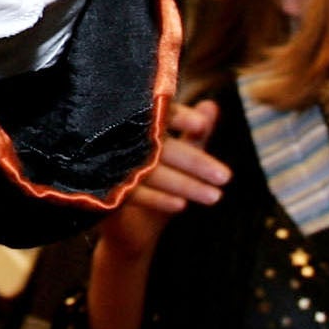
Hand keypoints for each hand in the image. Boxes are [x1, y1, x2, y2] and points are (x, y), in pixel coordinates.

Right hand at [101, 96, 227, 258]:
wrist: (123, 223)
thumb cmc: (151, 177)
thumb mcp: (174, 153)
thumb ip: (192, 133)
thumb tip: (212, 106)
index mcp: (137, 123)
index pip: (160, 113)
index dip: (182, 119)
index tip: (201, 126)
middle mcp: (121, 140)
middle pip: (161, 146)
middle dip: (195, 162)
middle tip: (225, 177)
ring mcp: (110, 164)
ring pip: (151, 172)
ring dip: (184, 185)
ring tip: (215, 196)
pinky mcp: (102, 190)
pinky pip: (132, 194)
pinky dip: (157, 199)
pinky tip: (181, 205)